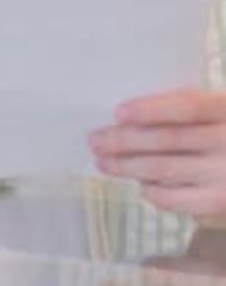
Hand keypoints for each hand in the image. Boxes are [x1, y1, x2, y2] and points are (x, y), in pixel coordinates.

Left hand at [89, 89, 225, 216]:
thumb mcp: (220, 108)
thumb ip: (190, 109)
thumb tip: (132, 115)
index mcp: (225, 108)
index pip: (187, 106)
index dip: (151, 109)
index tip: (118, 112)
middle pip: (168, 140)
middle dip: (126, 141)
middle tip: (95, 139)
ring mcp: (225, 174)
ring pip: (167, 170)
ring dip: (129, 167)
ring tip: (103, 162)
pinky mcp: (221, 201)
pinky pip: (180, 200)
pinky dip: (156, 193)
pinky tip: (140, 186)